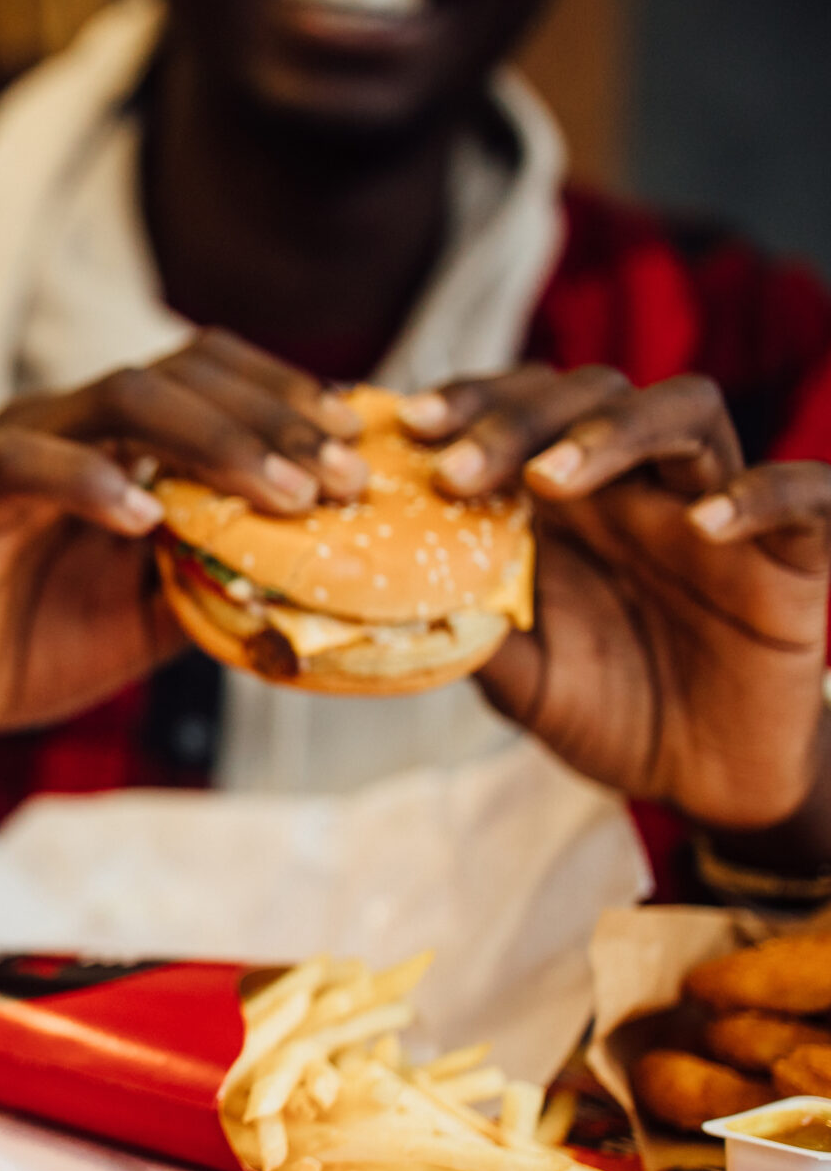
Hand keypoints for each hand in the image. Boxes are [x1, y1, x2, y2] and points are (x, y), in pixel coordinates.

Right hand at [0, 329, 366, 752]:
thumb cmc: (45, 645)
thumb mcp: (164, 609)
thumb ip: (227, 570)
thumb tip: (332, 566)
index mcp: (111, 437)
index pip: (206, 370)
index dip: (285, 390)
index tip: (357, 440)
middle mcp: (65, 425)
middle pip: (177, 372)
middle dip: (272, 418)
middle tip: (340, 478)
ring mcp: (14, 454)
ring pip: (119, 400)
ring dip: (214, 440)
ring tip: (280, 495)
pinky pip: (28, 467)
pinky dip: (93, 481)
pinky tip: (149, 518)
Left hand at [403, 367, 830, 828]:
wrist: (705, 778)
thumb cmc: (607, 710)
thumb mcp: (522, 679)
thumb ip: (471, 634)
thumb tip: (382, 607)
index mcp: (569, 499)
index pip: (524, 408)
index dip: (469, 402)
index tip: (405, 422)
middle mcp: (640, 485)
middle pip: (593, 393)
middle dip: (518, 416)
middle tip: (456, 469)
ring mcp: (718, 509)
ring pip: (686, 410)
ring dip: (614, 430)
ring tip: (549, 478)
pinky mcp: (797, 556)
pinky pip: (806, 497)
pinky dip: (763, 494)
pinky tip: (706, 521)